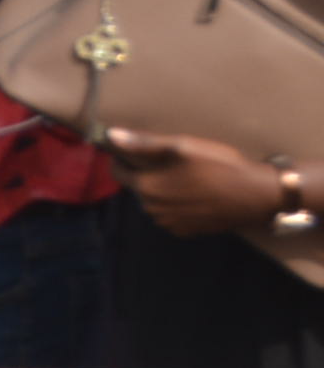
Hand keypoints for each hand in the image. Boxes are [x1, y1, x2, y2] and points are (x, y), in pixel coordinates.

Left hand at [106, 126, 295, 240]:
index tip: (135, 149)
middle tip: (170, 161)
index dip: (122, 157)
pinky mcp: (186, 231)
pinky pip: (170, 213)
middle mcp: (153, 210)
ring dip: (161, 188)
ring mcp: (170, 223)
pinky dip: (175, 203)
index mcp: (147, 188)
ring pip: (153, 201)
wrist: (256, 196)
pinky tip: (194, 192)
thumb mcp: (181, 147)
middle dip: (145, 173)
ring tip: (185, 176)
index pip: (117, 171)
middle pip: (136, 186)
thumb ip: (143, 143)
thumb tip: (111, 136)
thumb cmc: (219, 167)